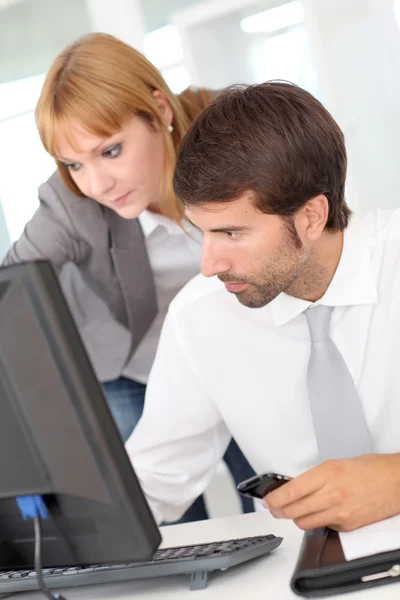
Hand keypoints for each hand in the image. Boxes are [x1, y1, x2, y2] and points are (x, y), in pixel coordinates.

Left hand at [264, 454, 399, 531]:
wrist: (395, 481)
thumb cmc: (370, 469)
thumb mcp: (336, 464)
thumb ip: (314, 477)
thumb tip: (293, 487)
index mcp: (327, 473)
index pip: (291, 491)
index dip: (274, 498)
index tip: (267, 500)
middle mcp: (332, 494)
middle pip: (293, 510)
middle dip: (279, 511)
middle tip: (274, 508)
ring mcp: (340, 513)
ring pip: (304, 523)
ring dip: (296, 518)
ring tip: (293, 511)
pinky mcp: (348, 526)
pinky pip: (323, 527)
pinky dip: (317, 521)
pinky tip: (319, 513)